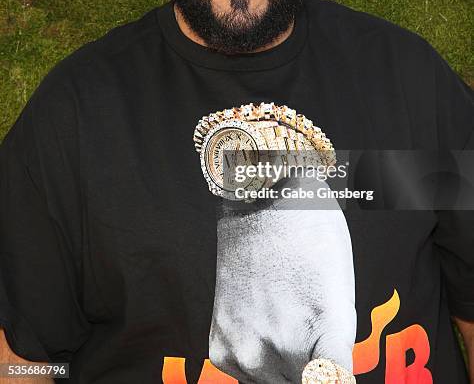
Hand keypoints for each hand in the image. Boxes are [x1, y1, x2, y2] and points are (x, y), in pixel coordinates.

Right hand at [209, 199, 356, 383]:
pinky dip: (257, 365)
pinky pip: (245, 378)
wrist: (263, 203)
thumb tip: (326, 380)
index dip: (335, 379)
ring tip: (286, 329)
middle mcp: (283, 348)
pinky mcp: (219, 347)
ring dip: (284, 371)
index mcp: (326, 334)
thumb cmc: (310, 239)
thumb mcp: (343, 294)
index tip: (330, 369)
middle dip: (310, 372)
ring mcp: (246, 350)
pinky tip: (264, 332)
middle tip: (309, 341)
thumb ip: (337, 350)